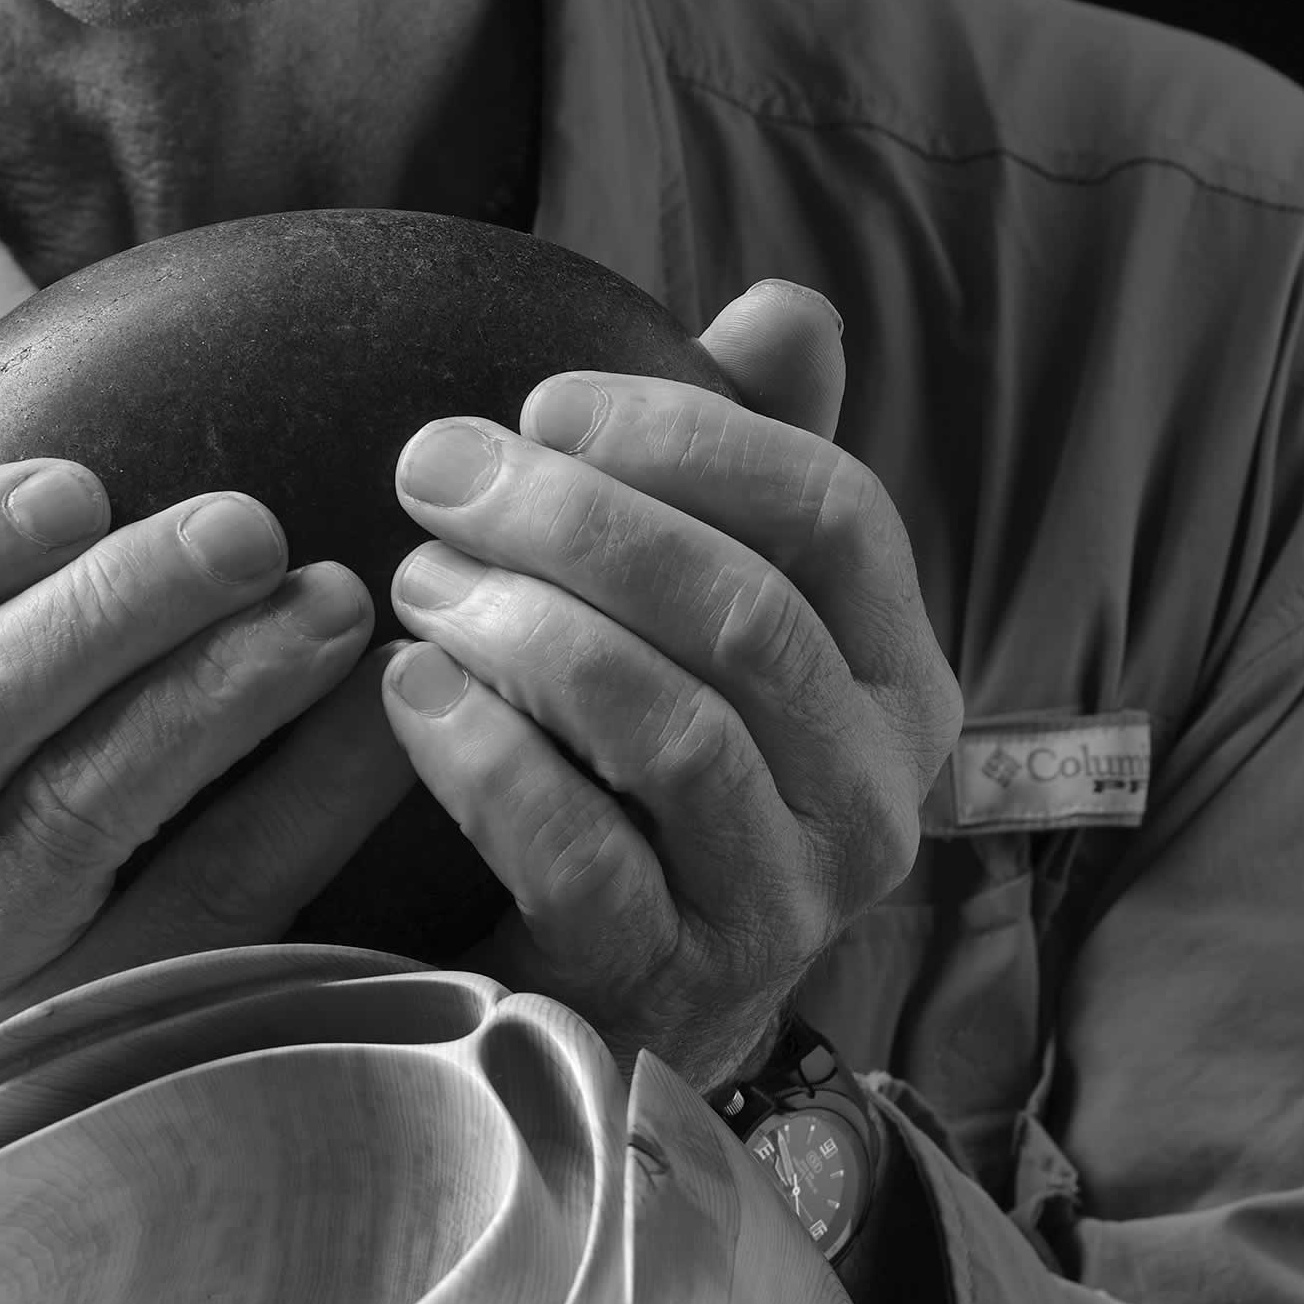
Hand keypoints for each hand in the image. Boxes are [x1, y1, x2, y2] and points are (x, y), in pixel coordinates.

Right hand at [0, 290, 415, 1091]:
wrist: (24, 1112)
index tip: (74, 481)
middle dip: (109, 611)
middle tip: (250, 524)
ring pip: (75, 820)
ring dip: (215, 694)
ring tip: (332, 601)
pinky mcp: (67, 1074)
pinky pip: (199, 917)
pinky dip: (295, 808)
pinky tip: (376, 725)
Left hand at [377, 278, 959, 1092]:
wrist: (600, 996)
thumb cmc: (641, 760)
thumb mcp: (698, 606)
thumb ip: (741, 458)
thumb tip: (789, 308)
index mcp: (898, 677)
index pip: (834, 513)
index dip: (683, 434)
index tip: (540, 401)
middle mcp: (875, 792)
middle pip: (742, 609)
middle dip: (571, 518)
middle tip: (431, 468)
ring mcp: (786, 902)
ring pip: (671, 727)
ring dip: (522, 626)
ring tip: (413, 579)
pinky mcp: (673, 984)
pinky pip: (583, 856)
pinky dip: (484, 757)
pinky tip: (405, 690)